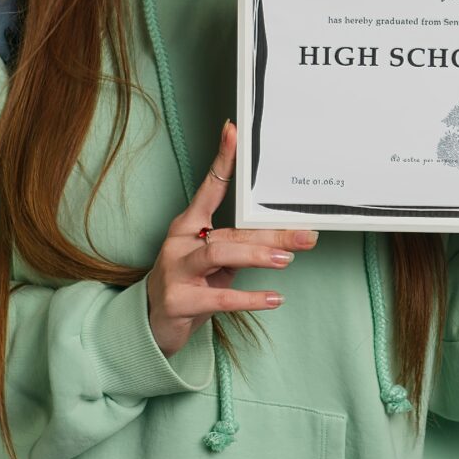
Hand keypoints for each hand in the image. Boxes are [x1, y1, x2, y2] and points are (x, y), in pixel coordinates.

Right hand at [147, 120, 319, 356]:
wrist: (153, 324)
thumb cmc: (190, 285)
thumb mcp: (214, 262)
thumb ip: (241, 245)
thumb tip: (286, 236)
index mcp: (188, 226)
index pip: (209, 188)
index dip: (222, 161)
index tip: (234, 133)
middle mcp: (179, 242)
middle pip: (229, 230)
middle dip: (269, 232)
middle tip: (305, 235)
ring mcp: (175, 271)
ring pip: (219, 253)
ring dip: (256, 254)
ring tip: (286, 258)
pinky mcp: (178, 301)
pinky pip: (219, 297)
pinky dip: (250, 298)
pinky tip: (275, 298)